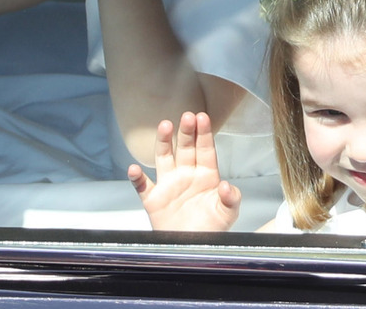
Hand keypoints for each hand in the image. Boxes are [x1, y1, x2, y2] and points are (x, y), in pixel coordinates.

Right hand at [128, 111, 240, 230]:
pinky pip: (142, 185)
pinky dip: (136, 178)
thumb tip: (226, 185)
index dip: (204, 133)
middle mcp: (186, 175)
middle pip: (185, 148)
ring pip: (164, 158)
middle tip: (187, 115)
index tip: (203, 117)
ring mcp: (169, 185)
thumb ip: (231, 198)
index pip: (205, 149)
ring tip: (165, 126)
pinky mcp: (154, 199)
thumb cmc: (212, 229)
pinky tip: (134, 169)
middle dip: (187, 131)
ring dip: (164, 142)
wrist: (193, 249)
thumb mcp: (228, 213)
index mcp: (206, 176)